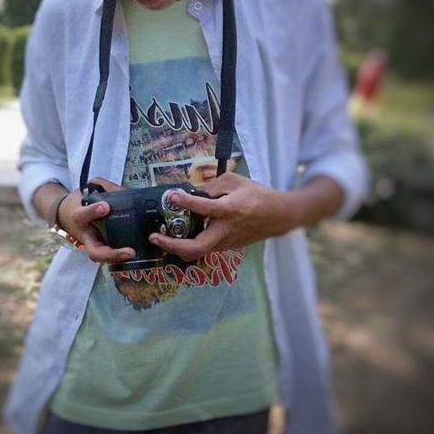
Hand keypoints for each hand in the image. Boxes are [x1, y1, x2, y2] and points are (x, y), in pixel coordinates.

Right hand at [57, 177, 136, 264]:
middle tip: (130, 251)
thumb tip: (125, 191)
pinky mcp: (103, 248)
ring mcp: (95, 246)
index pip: (82, 215)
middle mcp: (87, 237)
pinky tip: (138, 250)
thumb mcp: (87, 189)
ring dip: (118, 258)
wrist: (67, 214)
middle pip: (95, 252)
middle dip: (111, 254)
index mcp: (79, 218)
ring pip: (104, 258)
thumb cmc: (80, 201)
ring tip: (133, 253)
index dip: (93, 212)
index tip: (105, 206)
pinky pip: (112, 256)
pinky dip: (123, 255)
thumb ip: (104, 186)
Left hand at [148, 173, 298, 261]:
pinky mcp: (225, 247)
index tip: (171, 196)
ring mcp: (225, 242)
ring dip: (176, 248)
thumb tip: (190, 193)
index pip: (205, 208)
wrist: (278, 217)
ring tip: (160, 237)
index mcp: (230, 210)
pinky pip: (203, 248)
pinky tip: (177, 235)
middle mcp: (225, 230)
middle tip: (155, 237)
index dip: (186, 202)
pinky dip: (187, 244)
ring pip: (197, 252)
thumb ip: (211, 186)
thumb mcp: (235, 182)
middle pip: (196, 248)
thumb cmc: (257, 196)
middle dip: (171, 246)